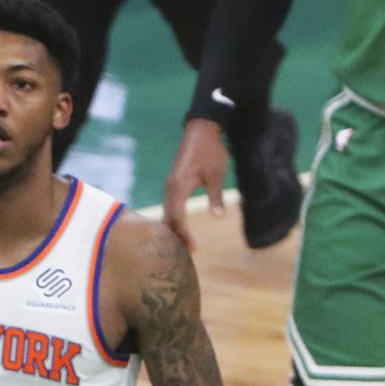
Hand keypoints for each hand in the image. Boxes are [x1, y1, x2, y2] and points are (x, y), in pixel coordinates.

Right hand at [162, 118, 230, 252]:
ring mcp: (169, 187)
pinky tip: (180, 229)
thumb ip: (216, 196)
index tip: (194, 248)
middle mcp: (169, 189)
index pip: (177, 217)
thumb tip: (218, 217)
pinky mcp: (172, 185)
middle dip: (177, 237)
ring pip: (167, 214)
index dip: (184, 234)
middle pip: (169, 219)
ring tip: (183, 246)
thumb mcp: (216, 174)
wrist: (201, 130)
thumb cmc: (210, 150)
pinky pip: (170, 207)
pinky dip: (174, 220)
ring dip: (174, 229)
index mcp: (178, 187)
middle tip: (186, 254)